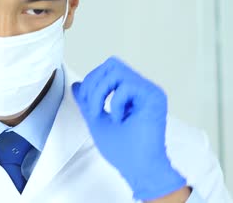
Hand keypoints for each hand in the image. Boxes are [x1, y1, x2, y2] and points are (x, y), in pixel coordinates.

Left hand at [72, 57, 185, 200]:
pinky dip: (116, 102)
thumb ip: (87, 102)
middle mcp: (141, 88)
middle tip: (92, 108)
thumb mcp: (96, 121)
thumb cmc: (124, 150)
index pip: (107, 70)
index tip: (88, 106)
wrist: (139, 169)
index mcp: (130, 93)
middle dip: (94, 83)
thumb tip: (77, 85)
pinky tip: (120, 119)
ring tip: (102, 113)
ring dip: (101, 92)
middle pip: (112, 64)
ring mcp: (149, 91)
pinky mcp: (155, 97)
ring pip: (117, 71)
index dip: (91, 81)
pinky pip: (128, 85)